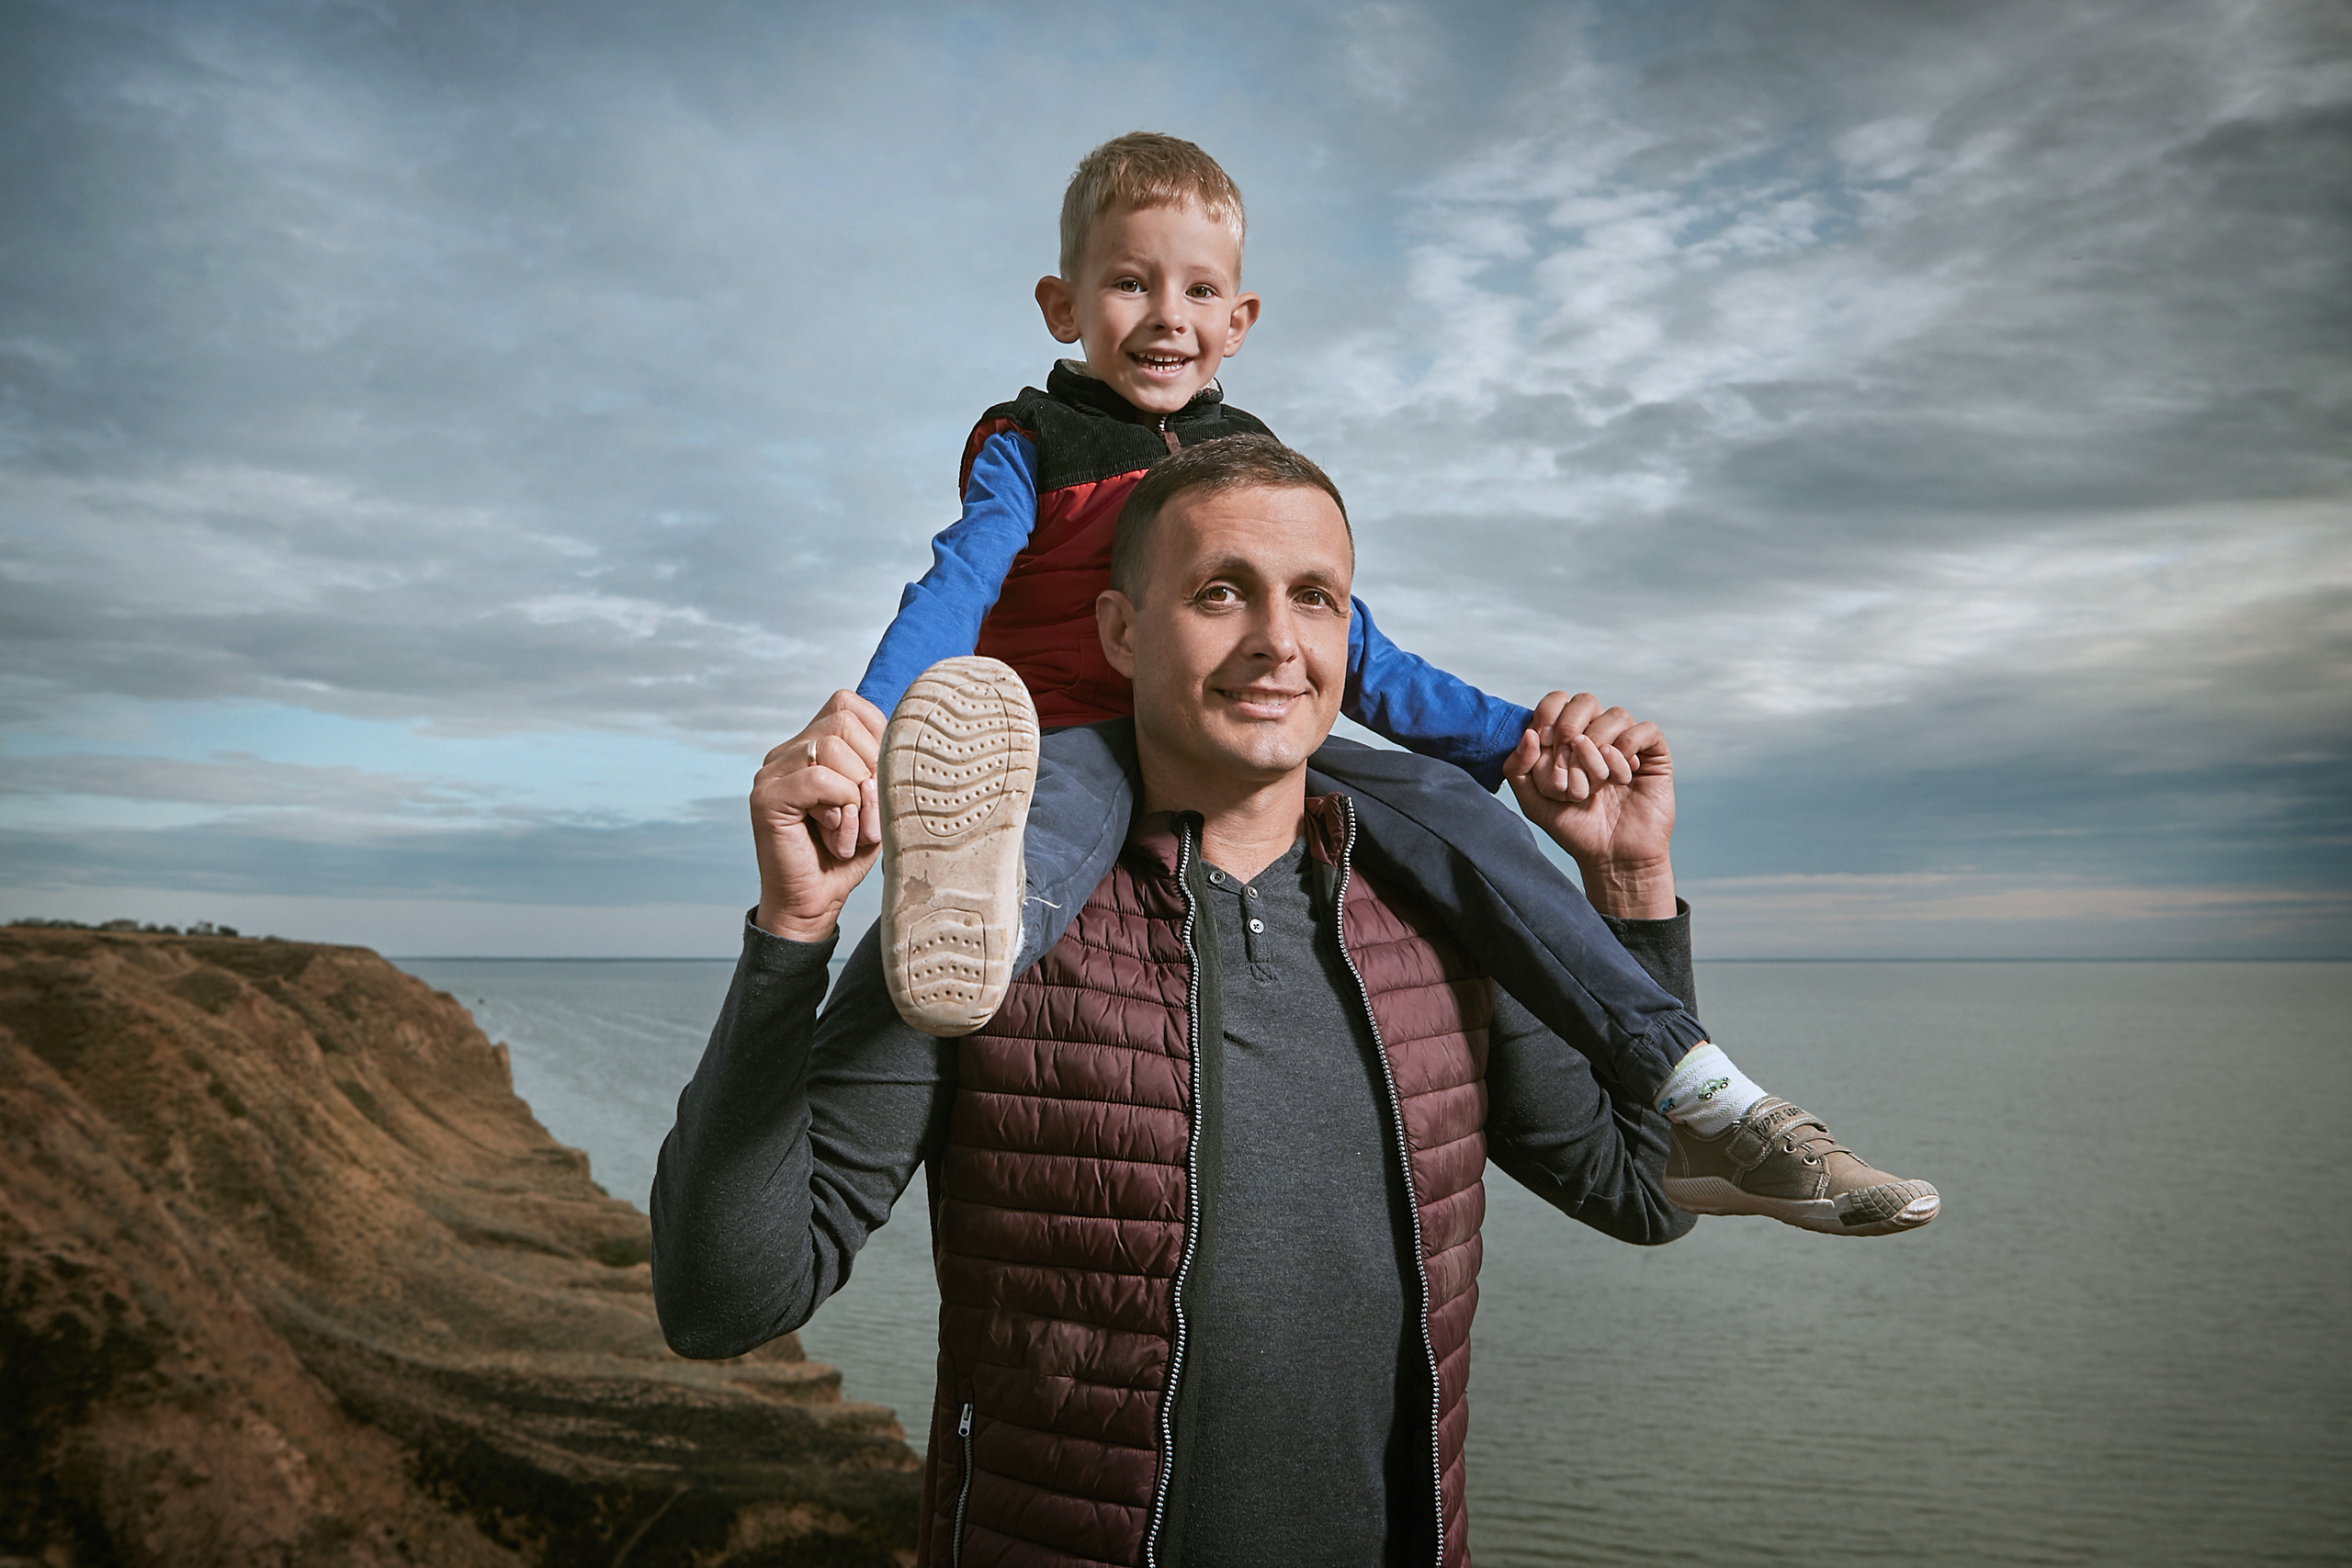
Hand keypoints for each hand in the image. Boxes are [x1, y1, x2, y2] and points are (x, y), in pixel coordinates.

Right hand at [750, 691, 886, 942]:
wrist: (813, 904)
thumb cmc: (846, 855)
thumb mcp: (875, 803)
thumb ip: (881, 766)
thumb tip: (897, 741)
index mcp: (809, 745)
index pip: (847, 705)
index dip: (876, 737)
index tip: (879, 782)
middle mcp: (786, 752)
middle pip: (842, 722)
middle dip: (870, 766)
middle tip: (866, 813)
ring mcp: (772, 773)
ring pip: (830, 747)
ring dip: (856, 794)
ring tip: (850, 830)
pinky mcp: (766, 798)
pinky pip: (817, 778)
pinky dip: (841, 805)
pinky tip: (836, 834)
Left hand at [1503, 692, 1676, 919]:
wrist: (1610, 857)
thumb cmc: (1574, 828)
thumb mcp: (1534, 802)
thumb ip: (1518, 767)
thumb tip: (1530, 733)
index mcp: (1566, 739)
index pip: (1556, 702)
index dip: (1548, 715)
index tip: (1544, 744)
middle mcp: (1597, 735)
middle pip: (1585, 701)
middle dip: (1569, 730)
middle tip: (1566, 763)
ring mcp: (1626, 743)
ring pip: (1615, 715)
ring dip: (1598, 748)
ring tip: (1596, 783)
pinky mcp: (1653, 755)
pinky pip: (1644, 730)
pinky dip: (1628, 748)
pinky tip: (1622, 776)